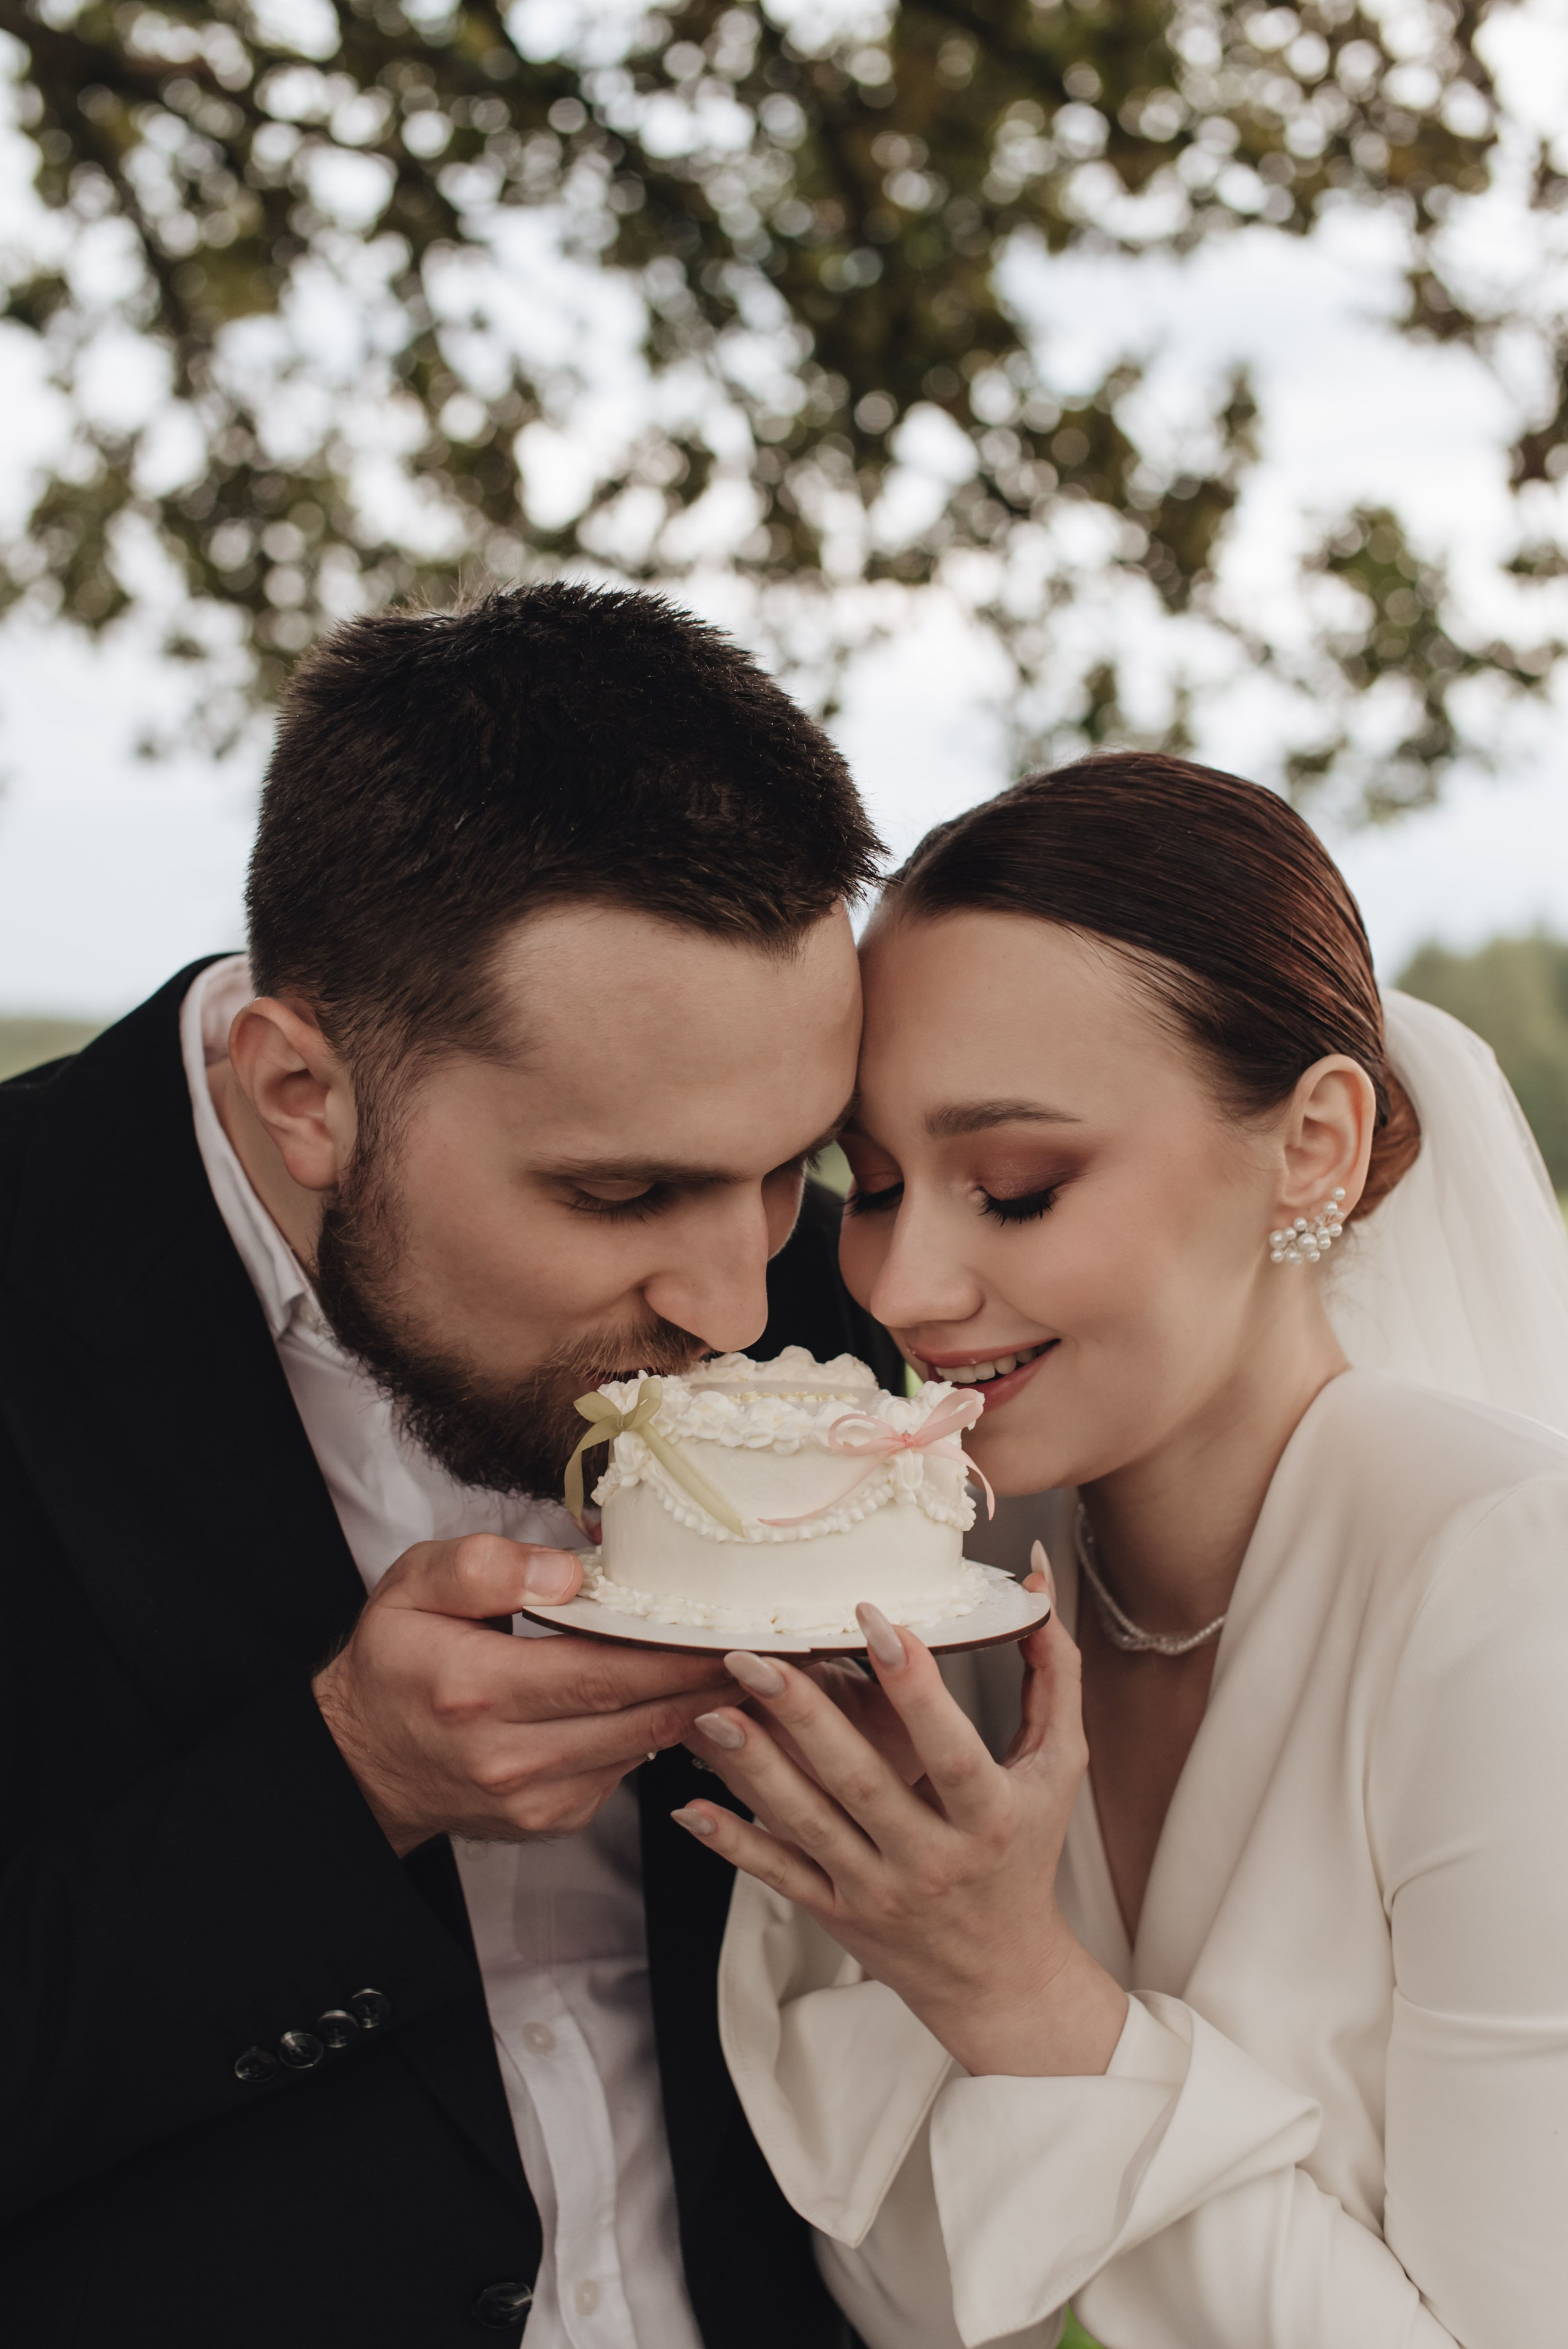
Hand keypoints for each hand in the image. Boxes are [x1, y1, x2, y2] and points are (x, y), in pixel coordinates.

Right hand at [314, 1535, 734, 1854]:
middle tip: (776, 1645)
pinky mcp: (553, 1817)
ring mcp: (535, 1798)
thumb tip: (569, 1573)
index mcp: (476, 1691)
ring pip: (642, 1748)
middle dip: (711, 1680)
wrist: (362, 1762)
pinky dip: (664, 1734)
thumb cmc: (396, 1662)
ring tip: (753, 1665)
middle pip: (638, 1715)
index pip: (602, 1671)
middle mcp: (510, 1757)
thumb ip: (486, 1568)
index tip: (738, 1627)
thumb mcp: (413, 1588)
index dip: (677, 1653)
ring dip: (702, 1709)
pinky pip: (626, 1769)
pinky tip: (694, 1698)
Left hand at [672, 1592, 1126, 2077]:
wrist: (999, 1976)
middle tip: (756, 1656)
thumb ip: (1053, 1676)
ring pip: (808, 1825)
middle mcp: (930, 1859)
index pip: (949, 1749)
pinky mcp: (836, 1913)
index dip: (916, 1688)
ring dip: (755, 1768)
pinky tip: (688, 1806)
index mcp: (988, 1817)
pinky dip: (733, 1842)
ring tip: (712, 1713)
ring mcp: (877, 1890)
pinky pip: (778, 1875)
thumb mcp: (1057, 1769)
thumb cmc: (1026, 1853)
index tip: (878, 1621)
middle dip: (805, 1716)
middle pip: (860, 1782)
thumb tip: (1034, 1578)